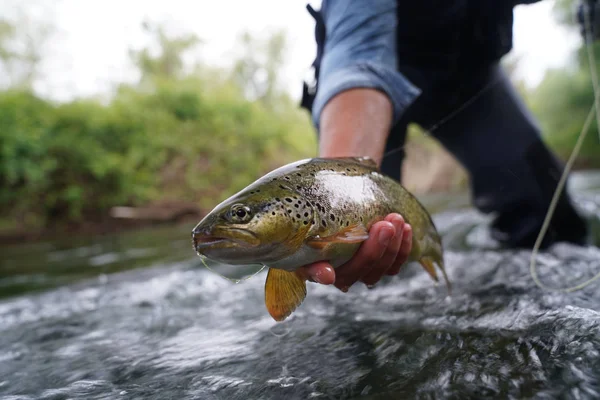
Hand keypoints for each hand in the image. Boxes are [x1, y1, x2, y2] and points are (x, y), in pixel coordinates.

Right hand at [297, 213, 411, 291]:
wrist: (347, 204)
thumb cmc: (326, 210)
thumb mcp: (316, 213)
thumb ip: (313, 225)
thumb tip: (322, 251)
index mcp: (312, 260)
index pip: (313, 271)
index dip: (320, 273)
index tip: (327, 273)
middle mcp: (335, 272)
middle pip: (354, 271)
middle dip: (373, 249)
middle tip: (384, 225)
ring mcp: (360, 272)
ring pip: (378, 270)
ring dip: (391, 247)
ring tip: (396, 219)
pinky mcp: (379, 267)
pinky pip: (393, 267)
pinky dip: (402, 249)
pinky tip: (406, 229)